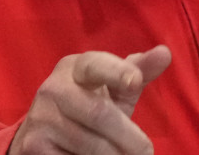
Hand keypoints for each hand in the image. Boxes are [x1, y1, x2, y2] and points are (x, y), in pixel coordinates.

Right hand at [8, 45, 171, 154]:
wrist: (42, 130)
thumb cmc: (90, 103)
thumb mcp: (114, 87)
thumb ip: (139, 71)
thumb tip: (165, 53)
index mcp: (76, 67)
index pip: (96, 65)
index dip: (117, 72)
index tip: (136, 82)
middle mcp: (54, 87)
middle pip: (99, 114)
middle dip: (129, 139)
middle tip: (146, 153)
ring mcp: (41, 117)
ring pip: (89, 144)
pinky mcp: (34, 145)